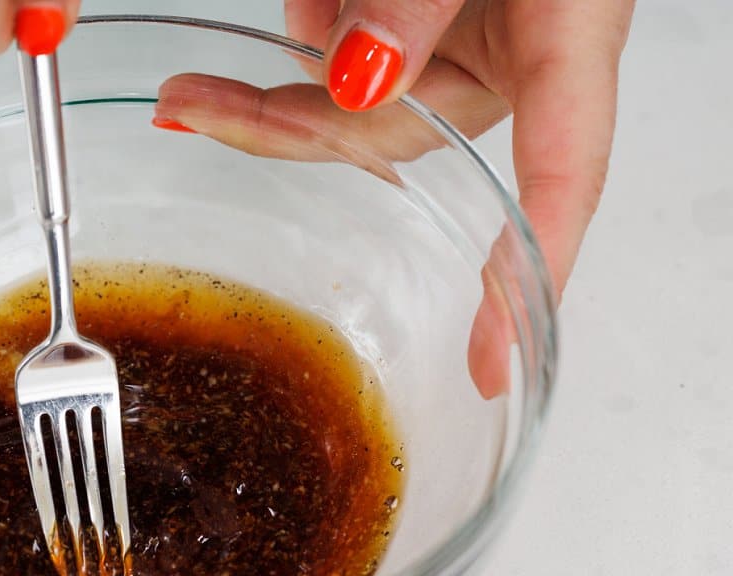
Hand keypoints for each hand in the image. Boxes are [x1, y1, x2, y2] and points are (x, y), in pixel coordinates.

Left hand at [154, 0, 633, 396]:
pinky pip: (345, 45)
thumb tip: (358, 78)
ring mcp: (461, 36)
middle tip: (194, 105)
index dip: (524, 279)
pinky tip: (300, 5)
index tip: (493, 360)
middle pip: (395, 138)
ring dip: (283, 79)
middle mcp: (512, 50)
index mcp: (562, 34)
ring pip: (355, 98)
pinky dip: (310, 28)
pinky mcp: (420, 15)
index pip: (560, 182)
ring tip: (221, 54)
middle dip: (286, 129)